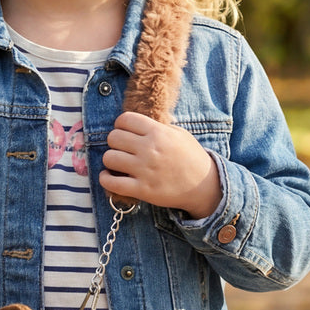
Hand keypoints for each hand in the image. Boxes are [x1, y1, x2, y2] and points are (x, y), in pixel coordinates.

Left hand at [100, 112, 220, 218]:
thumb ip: (157, 126)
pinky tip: (109, 177)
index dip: (121, 124)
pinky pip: (111, 183)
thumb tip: (136, 123)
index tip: (125, 132)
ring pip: (108, 158)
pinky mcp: (142, 190)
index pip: (124, 119)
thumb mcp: (179, 134)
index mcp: (158, 132)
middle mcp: (149, 149)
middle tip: (122, 148)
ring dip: (111, 160)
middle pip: (113, 137)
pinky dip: (105, 179)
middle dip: (115, 142)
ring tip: (118, 163)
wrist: (204, 186)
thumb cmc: (191, 157)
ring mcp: (145, 170)